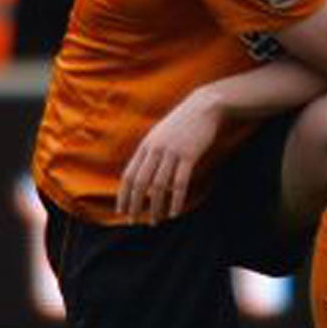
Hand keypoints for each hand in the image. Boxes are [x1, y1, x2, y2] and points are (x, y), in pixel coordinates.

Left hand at [116, 87, 224, 223]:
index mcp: (146, 146)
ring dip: (156, 207)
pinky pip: (180, 183)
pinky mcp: (189, 155)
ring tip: (155, 221)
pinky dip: (176, 200)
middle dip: (135, 205)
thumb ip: (150, 152)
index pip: (128, 176)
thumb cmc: (183, 123)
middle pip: (140, 183)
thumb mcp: (160, 134)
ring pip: (159, 186)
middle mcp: (155, 149)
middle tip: (134, 221)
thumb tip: (143, 176)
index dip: (123, 196)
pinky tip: (175, 212)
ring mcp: (172, 152)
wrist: (205, 106)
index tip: (121, 211)